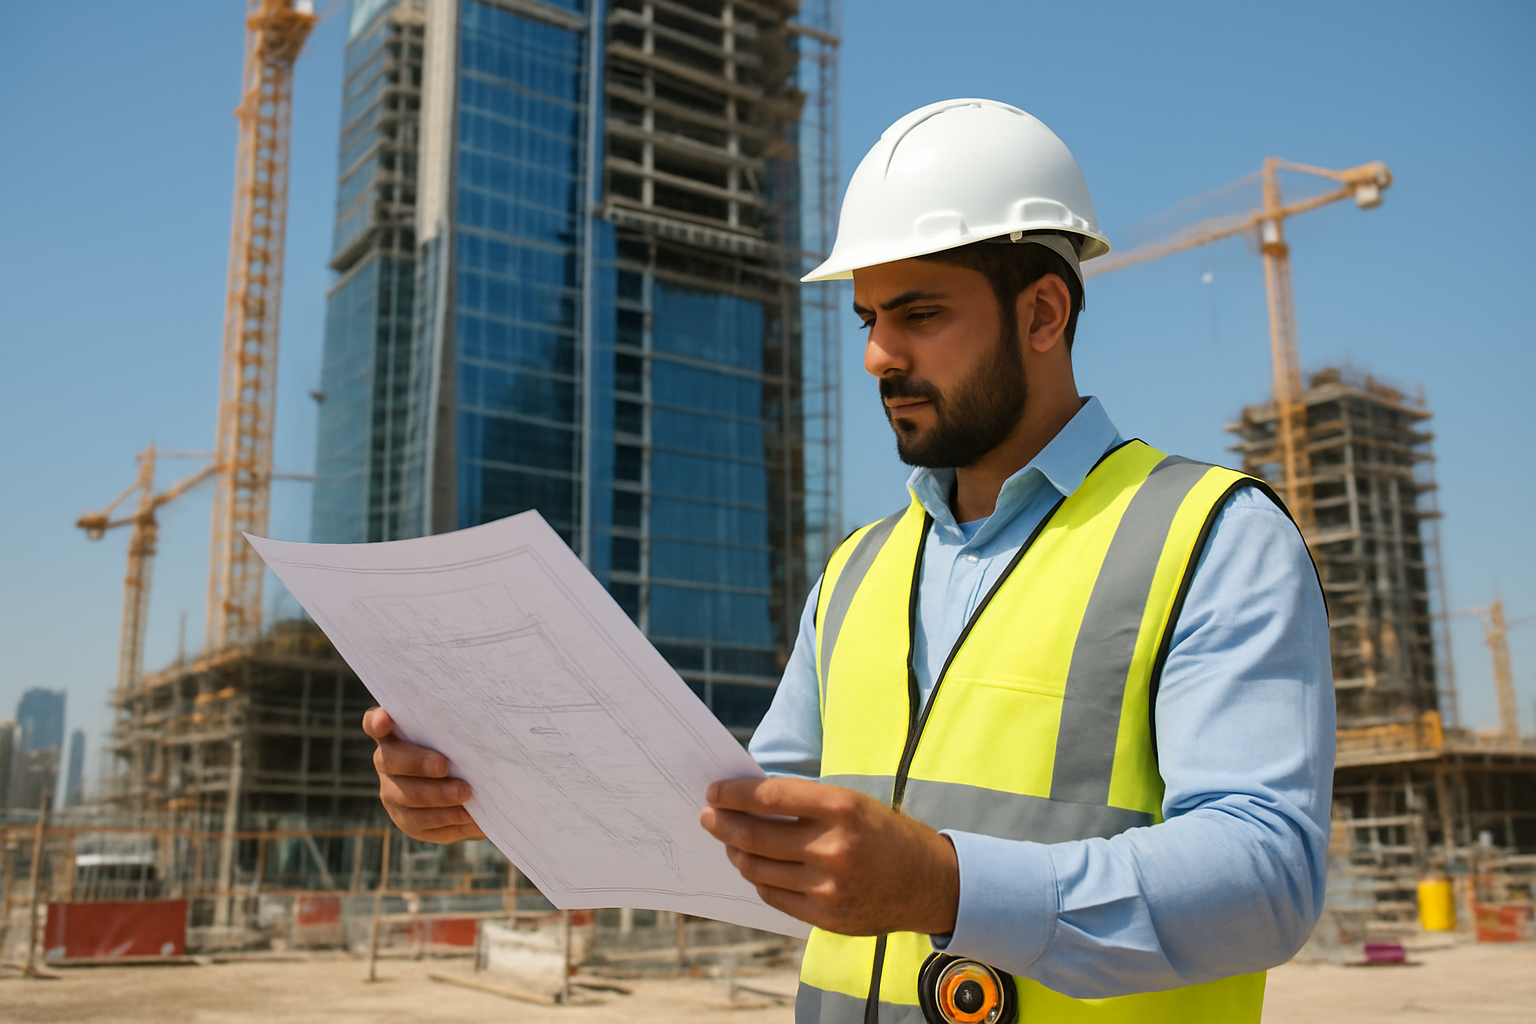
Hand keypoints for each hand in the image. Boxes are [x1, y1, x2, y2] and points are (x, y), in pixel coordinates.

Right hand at [363, 707, 484, 842]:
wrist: (473, 787)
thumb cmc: (463, 748)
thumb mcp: (459, 736)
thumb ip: (456, 728)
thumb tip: (478, 725)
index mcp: (395, 735)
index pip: (375, 724)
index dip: (377, 722)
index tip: (385, 719)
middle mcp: (388, 763)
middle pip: (392, 761)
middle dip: (418, 763)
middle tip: (444, 766)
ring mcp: (393, 794)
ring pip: (408, 798)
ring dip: (437, 796)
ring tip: (465, 794)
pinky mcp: (408, 821)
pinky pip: (423, 824)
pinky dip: (448, 820)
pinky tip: (469, 816)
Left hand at [700, 777, 957, 935]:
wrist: (928, 882)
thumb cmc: (882, 833)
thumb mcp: (851, 803)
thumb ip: (803, 803)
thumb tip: (746, 801)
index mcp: (841, 808)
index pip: (769, 797)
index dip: (734, 794)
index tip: (714, 792)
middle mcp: (833, 847)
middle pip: (755, 836)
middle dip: (722, 824)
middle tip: (708, 817)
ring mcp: (828, 886)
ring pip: (757, 868)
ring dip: (735, 852)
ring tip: (730, 842)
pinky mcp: (826, 916)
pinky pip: (773, 895)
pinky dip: (757, 878)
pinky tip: (755, 866)